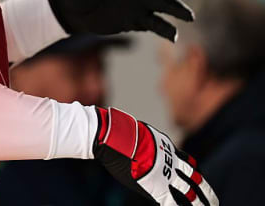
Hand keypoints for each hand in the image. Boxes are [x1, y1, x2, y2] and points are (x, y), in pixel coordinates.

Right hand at [93, 107, 217, 204]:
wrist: (118, 138)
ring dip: (199, 204)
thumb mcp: (139, 134)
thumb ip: (145, 141)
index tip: (199, 177)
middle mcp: (172, 162)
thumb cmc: (120, 133)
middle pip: (196, 179)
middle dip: (206, 191)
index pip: (189, 163)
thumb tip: (141, 142)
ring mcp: (166, 175)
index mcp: (168, 149)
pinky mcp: (157, 187)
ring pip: (190, 193)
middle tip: (213, 201)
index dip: (195, 172)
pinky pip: (173, 204)